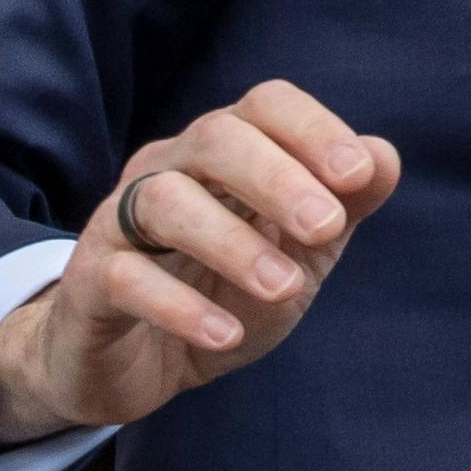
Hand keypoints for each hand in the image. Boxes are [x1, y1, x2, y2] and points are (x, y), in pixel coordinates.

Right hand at [0, 80, 401, 444]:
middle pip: (216, 136)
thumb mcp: (300, 252)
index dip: (314, 129)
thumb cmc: (224, 290)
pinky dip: (179, 305)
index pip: (265, 104)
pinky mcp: (87, 281)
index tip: (358, 176)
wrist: (138, 365)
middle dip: (278, 177)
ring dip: (232, 242)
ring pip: (164, 200)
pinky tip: (224, 333)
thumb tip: (383, 158)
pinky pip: (124, 276)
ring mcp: (118, 221)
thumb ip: (346, 205)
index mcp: (223, 151)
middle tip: (327, 228)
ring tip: (283, 286)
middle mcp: (167, 168)